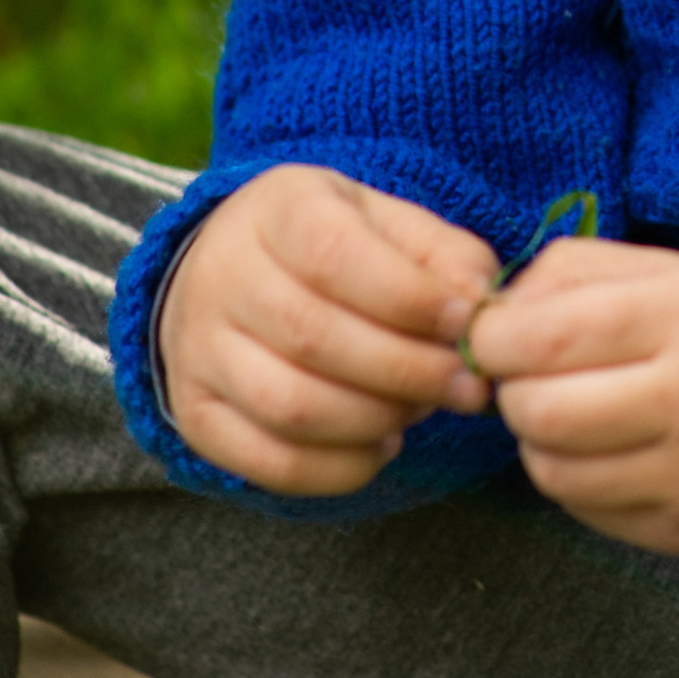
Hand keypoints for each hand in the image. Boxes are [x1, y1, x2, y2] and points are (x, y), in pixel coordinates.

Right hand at [157, 165, 496, 496]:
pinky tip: (381, 445)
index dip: (409, 297)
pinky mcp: (196, 414)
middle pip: (314, 338)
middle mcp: (221, 276)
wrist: (232, 271)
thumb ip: (442, 254)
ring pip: (290, 406)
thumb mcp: (385, 222)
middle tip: (465, 388)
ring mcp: (198, 349)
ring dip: (376, 420)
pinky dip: (339, 467)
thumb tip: (481, 303)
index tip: (466, 323)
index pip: (334, 255)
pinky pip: (269, 462)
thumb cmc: (333, 247)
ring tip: (421, 411)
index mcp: (275, 209)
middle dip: (407, 371)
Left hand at [467, 240, 678, 555]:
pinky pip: (595, 516)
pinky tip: (617, 452)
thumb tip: (499, 309)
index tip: (496, 334)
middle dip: (512, 394)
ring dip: (543, 442)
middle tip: (532, 377)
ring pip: (554, 474)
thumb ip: (592, 273)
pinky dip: (583, 484)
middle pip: (537, 412)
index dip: (493, 339)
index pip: (540, 337)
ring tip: (578, 413)